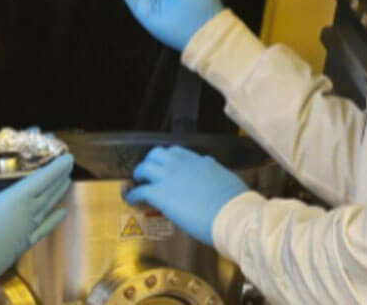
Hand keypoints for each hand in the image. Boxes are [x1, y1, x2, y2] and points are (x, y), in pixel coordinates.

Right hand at [0, 154, 72, 287]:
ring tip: (67, 183)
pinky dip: (54, 219)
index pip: (43, 179)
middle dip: (59, 177)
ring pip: (48, 208)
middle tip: (67, 166)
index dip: (57, 167)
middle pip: (49, 192)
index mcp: (16, 198)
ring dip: (58, 194)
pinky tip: (62, 213)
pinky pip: (44, 228)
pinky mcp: (23, 244)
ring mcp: (27, 230)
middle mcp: (27, 213)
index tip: (68, 157)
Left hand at [123, 146, 247, 246]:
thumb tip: (210, 163)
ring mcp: (169, 178)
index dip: (169, 158)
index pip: (178, 152)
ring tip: (138, 182)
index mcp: (199, 161)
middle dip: (151, 161)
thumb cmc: (234, 202)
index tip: (168, 166)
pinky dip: (133, 195)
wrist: (231, 215)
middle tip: (149, 173)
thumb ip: (214, 170)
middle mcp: (182, 165)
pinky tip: (132, 200)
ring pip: (145, 167)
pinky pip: (139, 191)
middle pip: (157, 154)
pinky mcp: (160, 194)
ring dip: (139, 174)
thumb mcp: (226, 178)